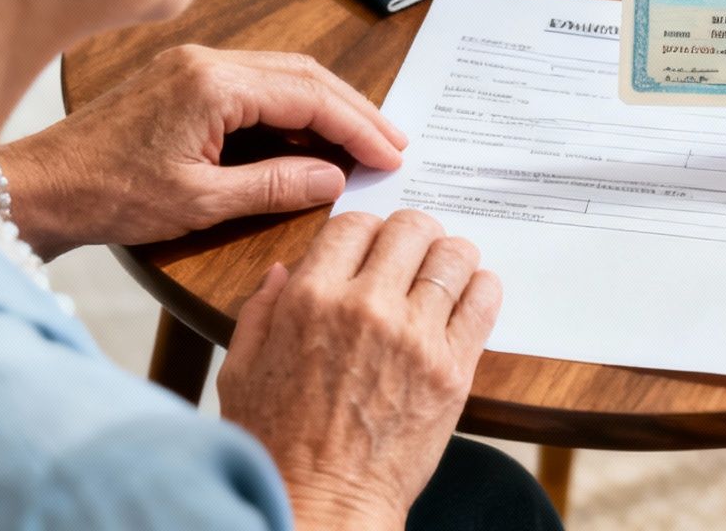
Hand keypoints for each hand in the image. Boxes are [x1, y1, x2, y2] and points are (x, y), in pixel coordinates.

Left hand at [0, 46, 406, 255]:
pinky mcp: (182, 79)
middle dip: (354, 110)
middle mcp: (206, 61)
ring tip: (363, 141)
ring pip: (283, 76)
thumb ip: (274, 186)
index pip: (308, 97)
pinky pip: (255, 84)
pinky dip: (293, 108)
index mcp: (213, 84)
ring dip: (327, 107)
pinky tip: (310, 137)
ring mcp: (193, 66)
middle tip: (394, 144)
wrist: (37, 188)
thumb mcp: (200, 202)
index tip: (392, 155)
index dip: (357, 127)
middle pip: (304, 75)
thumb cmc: (107, 196)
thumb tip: (334, 179)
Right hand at [218, 211, 500, 530]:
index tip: (372, 248)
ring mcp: (415, 337)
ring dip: (450, 259)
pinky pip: (484, 301)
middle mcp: (366, 308)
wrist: (323, 503)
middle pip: (411, 229)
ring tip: (443, 275)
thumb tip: (283, 270)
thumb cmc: (277, 445)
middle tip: (412, 256)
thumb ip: (260, 310)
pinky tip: (469, 297)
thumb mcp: (241, 371)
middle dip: (413, 236)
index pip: (355, 224)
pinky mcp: (452, 369)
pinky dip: (482, 289)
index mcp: (310, 300)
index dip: (366, 232)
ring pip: (454, 257)